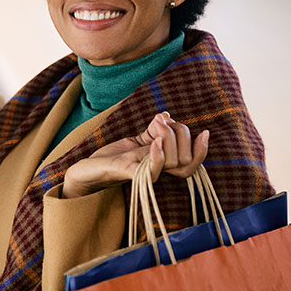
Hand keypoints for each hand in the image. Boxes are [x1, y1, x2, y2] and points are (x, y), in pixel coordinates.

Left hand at [61, 112, 209, 197]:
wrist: (87, 169)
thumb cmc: (112, 157)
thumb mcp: (136, 140)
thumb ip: (154, 131)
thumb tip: (167, 116)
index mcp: (160, 163)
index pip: (191, 163)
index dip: (202, 150)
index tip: (204, 132)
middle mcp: (155, 170)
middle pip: (185, 159)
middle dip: (183, 134)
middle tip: (165, 122)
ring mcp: (143, 173)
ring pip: (173, 162)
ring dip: (169, 137)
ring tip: (158, 124)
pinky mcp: (128, 174)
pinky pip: (151, 172)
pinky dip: (158, 156)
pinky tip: (155, 142)